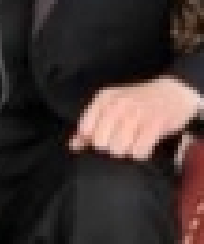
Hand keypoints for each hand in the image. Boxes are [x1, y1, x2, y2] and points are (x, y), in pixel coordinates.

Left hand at [69, 76, 200, 160]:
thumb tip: (72, 145)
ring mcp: (137, 113)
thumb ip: (90, 124)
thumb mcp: (111, 106)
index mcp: (105, 97)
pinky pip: (139, 151)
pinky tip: (142, 145)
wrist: (172, 92)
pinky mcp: (155, 124)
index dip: (89, 139)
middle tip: (117, 143)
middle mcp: (118, 103)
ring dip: (124, 152)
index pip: (85, 127)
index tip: (97, 140)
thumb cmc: (136, 102)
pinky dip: (139, 153)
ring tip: (130, 144)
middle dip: (107, 148)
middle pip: (100, 142)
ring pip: (118, 148)